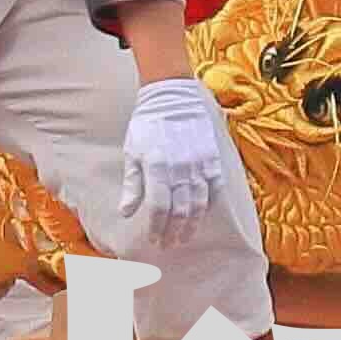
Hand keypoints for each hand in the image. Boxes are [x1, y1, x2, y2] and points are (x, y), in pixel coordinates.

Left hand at [123, 72, 236, 244]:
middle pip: (179, 210)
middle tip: (169, 244)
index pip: (158, 207)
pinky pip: (214, 187)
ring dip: (191, 224)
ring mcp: (199, 163)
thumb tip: (125, 213)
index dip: (156, 227)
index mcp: (157, 166)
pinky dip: (209, 204)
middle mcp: (180, 167)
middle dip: (173, 231)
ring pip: (199, 203)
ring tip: (185, 236)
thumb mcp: (133, 152)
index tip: (153, 239)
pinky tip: (203, 214)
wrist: (172, 95)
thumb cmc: (148, 125)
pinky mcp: (212, 158)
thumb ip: (132, 185)